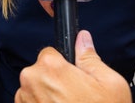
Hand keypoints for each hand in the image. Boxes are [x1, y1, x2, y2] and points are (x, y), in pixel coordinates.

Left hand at [15, 30, 130, 102]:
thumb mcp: (109, 82)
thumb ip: (90, 57)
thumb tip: (82, 37)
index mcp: (50, 67)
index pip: (49, 53)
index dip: (63, 64)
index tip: (74, 77)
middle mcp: (30, 82)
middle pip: (39, 72)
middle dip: (54, 81)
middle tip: (75, 97)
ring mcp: (24, 101)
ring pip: (33, 90)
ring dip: (46, 97)